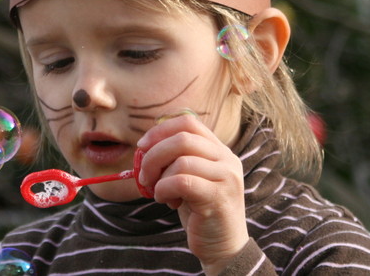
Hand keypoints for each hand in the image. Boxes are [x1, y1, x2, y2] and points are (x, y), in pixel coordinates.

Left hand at [136, 114, 248, 275]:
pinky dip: (164, 189)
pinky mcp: (218, 197)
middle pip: (182, 138)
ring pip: (181, 160)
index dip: (160, 130)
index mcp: (219, 150)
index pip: (188, 122)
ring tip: (159, 193)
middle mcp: (227, 159)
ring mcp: (226, 177)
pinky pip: (182, 182)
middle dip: (154, 154)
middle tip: (143, 174)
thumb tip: (144, 147)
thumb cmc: (200, 211)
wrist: (223, 247)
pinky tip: (165, 201)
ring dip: (159, 177)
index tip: (142, 146)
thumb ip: (176, 159)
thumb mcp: (189, 178)